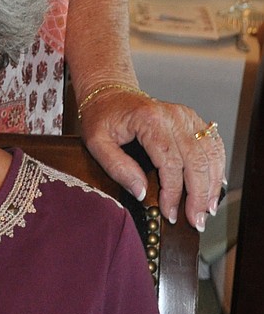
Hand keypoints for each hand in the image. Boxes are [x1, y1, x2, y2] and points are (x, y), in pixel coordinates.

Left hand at [81, 91, 224, 230]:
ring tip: (207, 209)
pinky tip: (215, 186)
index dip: (173, 192)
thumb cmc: (101, 117)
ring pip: (210, 153)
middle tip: (196, 220)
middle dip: (199, 195)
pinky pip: (212, 143)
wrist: (109, 93)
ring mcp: (185, 115)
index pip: (170, 162)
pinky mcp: (192, 118)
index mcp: (149, 120)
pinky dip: (217, 166)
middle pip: (196, 160)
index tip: (169, 214)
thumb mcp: (96, 142)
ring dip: (211, 184)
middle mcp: (173, 115)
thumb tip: (141, 193)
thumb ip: (117, 168)